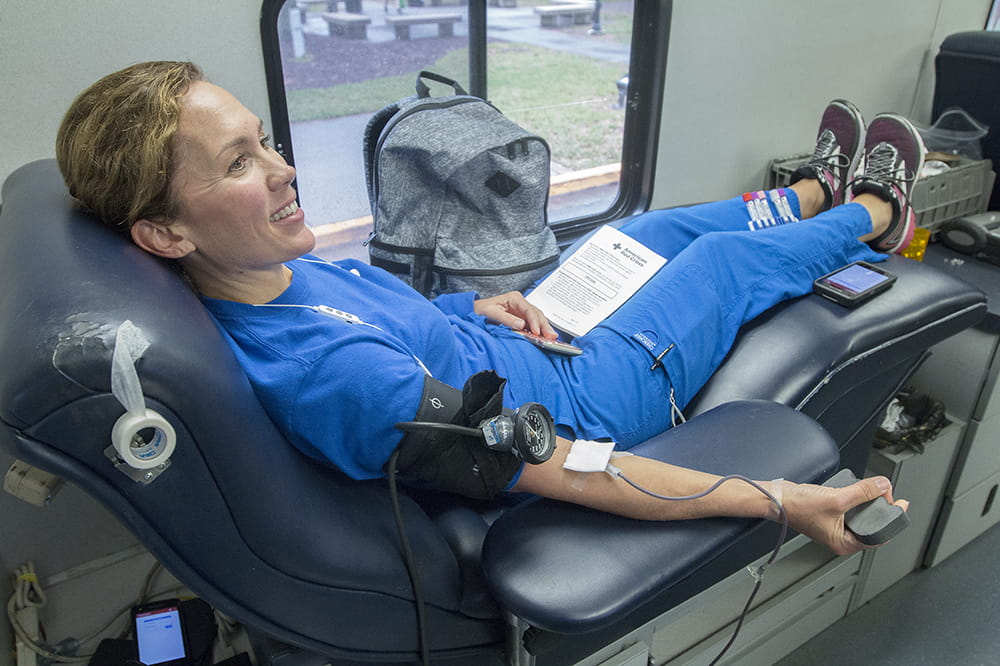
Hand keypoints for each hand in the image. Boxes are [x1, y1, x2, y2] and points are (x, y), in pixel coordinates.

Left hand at [474, 291, 556, 337]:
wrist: (473, 312)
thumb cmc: (480, 310)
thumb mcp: (490, 313)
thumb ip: (505, 318)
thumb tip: (521, 325)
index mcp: (514, 298)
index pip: (529, 310)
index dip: (534, 321)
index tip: (537, 332)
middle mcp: (520, 303)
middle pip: (536, 314)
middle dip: (544, 326)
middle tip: (551, 336)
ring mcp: (521, 311)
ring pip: (537, 319)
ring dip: (544, 329)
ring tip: (551, 338)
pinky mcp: (521, 319)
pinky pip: (532, 325)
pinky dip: (539, 331)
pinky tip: (544, 337)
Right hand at [779, 476, 908, 554]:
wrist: (776, 498)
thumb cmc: (797, 508)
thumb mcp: (836, 498)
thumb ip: (863, 492)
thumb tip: (883, 486)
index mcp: (844, 543)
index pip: (879, 535)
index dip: (891, 518)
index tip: (900, 504)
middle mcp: (841, 537)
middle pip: (872, 523)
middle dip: (880, 507)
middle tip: (884, 492)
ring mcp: (835, 525)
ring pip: (862, 514)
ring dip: (868, 500)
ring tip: (870, 489)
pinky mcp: (830, 513)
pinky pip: (851, 506)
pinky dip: (856, 497)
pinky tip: (855, 489)